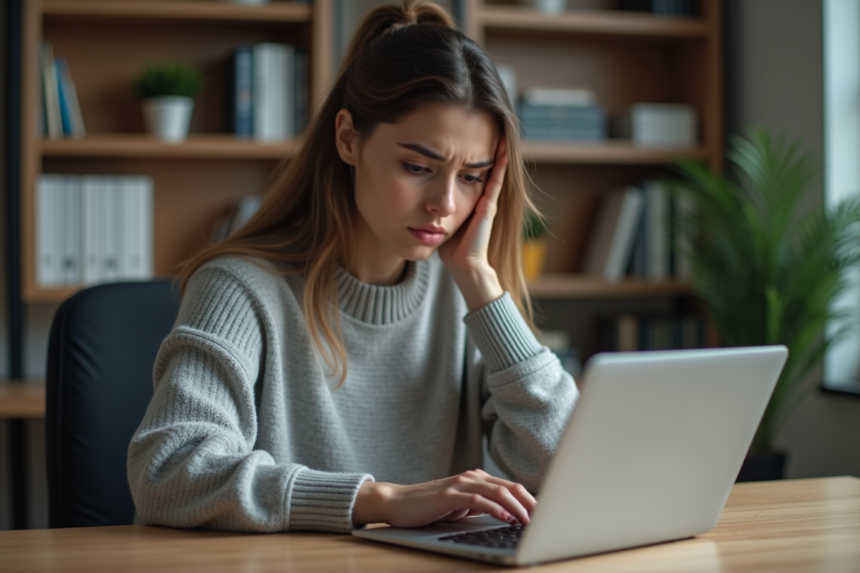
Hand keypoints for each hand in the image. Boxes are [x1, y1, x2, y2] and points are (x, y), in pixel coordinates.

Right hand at [352, 469, 535, 528]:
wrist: (399, 503)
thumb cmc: (430, 507)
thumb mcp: (461, 507)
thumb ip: (482, 506)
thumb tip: (509, 516)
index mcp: (477, 479)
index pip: (511, 487)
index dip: (530, 500)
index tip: (545, 515)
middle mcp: (471, 477)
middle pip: (510, 486)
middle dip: (530, 502)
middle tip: (544, 518)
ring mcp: (460, 484)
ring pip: (497, 491)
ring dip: (516, 506)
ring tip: (529, 520)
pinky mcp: (449, 495)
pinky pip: (478, 500)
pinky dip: (495, 508)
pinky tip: (505, 517)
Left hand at [437, 137, 507, 311]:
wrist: (464, 265)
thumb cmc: (450, 247)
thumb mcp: (438, 219)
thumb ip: (430, 205)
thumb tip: (409, 194)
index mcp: (468, 199)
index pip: (468, 169)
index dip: (467, 152)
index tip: (462, 132)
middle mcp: (480, 197)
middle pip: (482, 165)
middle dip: (482, 145)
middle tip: (486, 122)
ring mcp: (487, 201)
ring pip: (493, 169)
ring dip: (497, 150)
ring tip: (500, 128)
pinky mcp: (489, 207)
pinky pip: (495, 181)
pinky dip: (499, 165)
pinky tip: (502, 149)